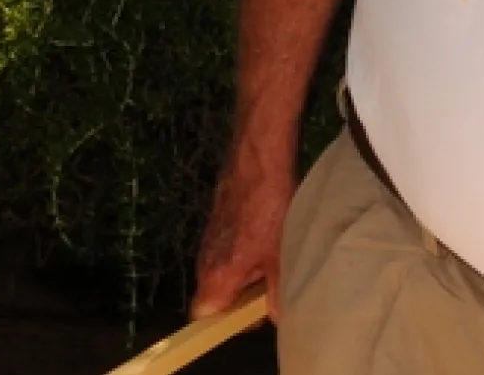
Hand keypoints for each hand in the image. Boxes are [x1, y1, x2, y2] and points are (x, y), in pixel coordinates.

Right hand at [190, 151, 294, 323]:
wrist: (258, 160)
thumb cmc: (270, 207)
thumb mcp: (281, 255)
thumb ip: (277, 292)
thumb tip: (278, 319)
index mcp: (216, 275)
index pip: (202, 315)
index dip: (227, 323)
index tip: (253, 316)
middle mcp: (204, 262)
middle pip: (214, 296)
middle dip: (242, 298)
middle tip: (272, 287)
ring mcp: (208, 241)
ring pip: (223, 272)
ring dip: (246, 274)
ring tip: (275, 259)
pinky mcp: (216, 225)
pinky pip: (227, 251)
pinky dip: (245, 253)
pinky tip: (270, 238)